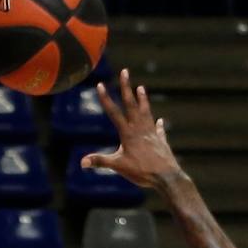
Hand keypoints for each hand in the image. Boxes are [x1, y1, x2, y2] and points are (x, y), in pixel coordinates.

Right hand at [80, 69, 182, 191]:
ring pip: (145, 112)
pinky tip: (159, 120)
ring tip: (141, 88)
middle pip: (131, 104)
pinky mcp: (161, 141)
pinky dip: (157, 125)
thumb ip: (100, 161)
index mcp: (127, 133)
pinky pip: (158, 130)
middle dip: (126, 87)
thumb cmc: (141, 172)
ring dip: (142, 100)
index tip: (100, 84)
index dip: (106, 98)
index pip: (114, 112)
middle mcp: (140, 129)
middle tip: (125, 71)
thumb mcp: (118, 166)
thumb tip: (82, 162)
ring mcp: (151, 133)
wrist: (166, 176)